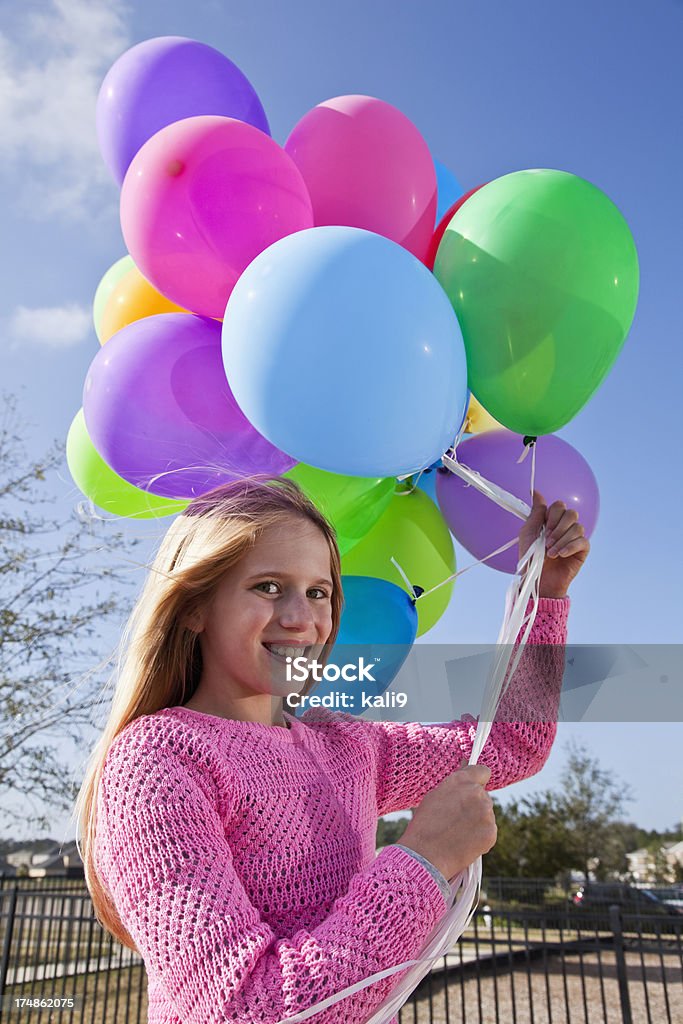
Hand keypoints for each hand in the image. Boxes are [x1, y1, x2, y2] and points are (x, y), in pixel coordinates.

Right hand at [400, 761, 496, 879]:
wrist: (425, 855)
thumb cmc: (424, 825)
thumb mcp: (435, 796)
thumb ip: (455, 784)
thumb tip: (465, 766)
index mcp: (462, 780)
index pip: (483, 771)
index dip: (478, 779)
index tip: (473, 787)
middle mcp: (477, 793)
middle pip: (483, 795)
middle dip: (474, 804)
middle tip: (456, 818)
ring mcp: (486, 814)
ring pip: (486, 814)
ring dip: (477, 820)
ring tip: (458, 832)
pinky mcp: (491, 833)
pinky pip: (489, 831)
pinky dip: (480, 836)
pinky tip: (464, 842)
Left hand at [518, 489, 589, 598]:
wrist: (537, 580)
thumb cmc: (530, 558)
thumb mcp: (529, 533)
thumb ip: (536, 512)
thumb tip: (535, 491)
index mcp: (551, 521)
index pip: (559, 506)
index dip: (552, 516)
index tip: (544, 530)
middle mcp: (565, 527)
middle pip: (571, 514)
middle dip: (558, 528)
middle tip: (547, 541)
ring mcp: (574, 538)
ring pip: (577, 527)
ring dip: (562, 540)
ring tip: (550, 553)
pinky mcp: (582, 550)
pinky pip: (583, 541)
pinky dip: (570, 547)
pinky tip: (560, 555)